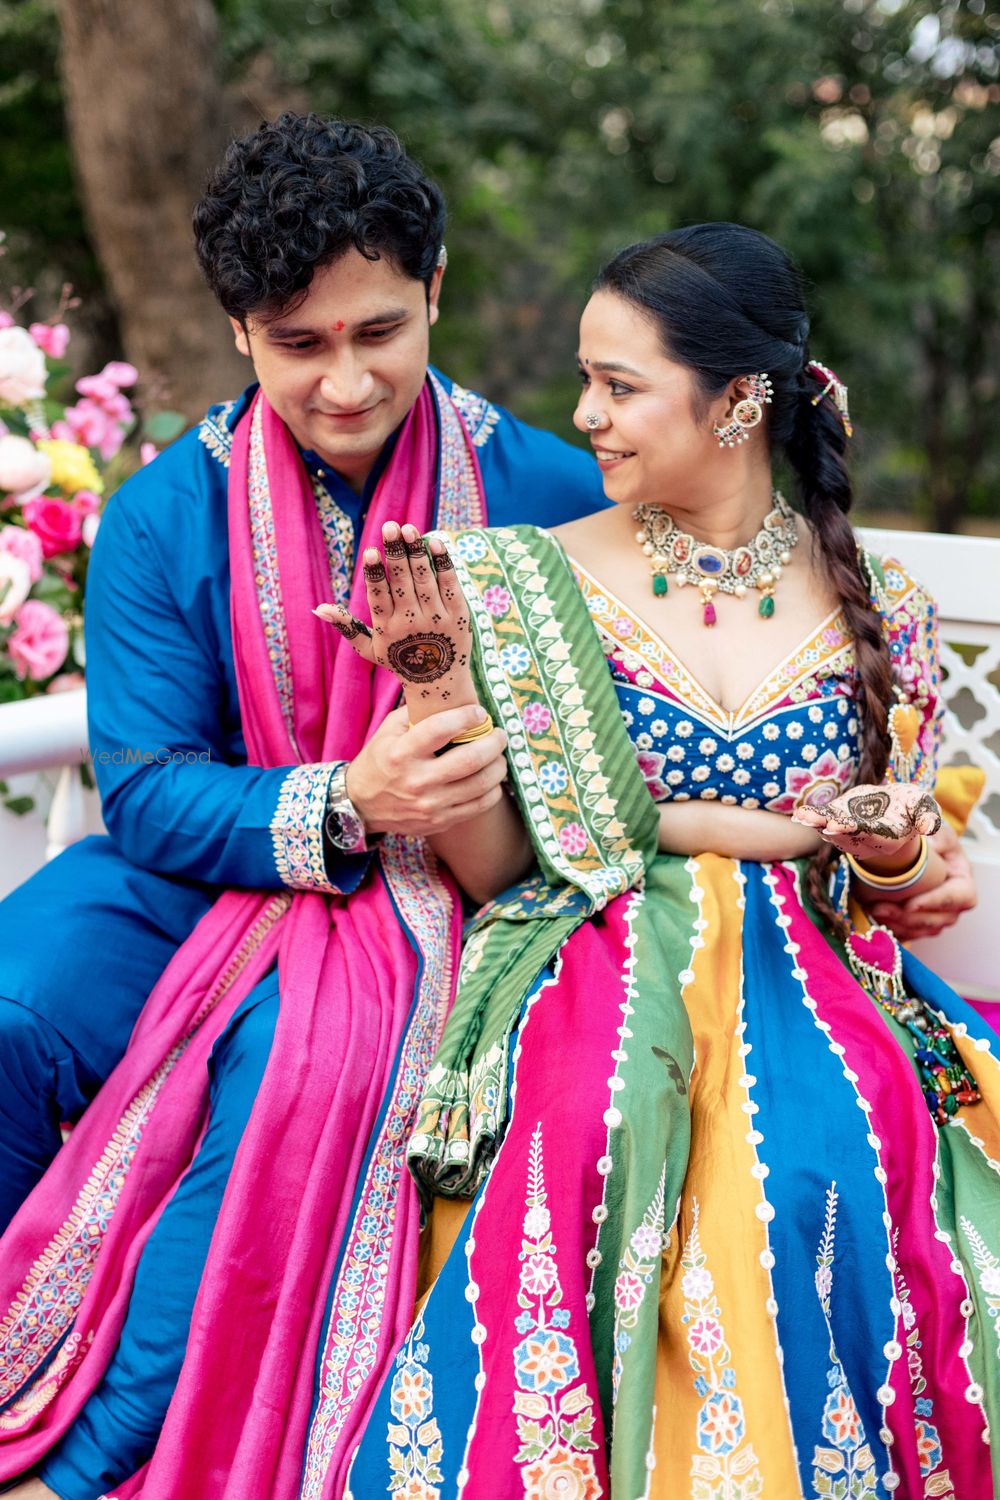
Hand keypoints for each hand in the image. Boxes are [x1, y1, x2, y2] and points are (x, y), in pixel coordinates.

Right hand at [315, 521, 474, 722]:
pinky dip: (443, 563)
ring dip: (416, 551)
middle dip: (395, 553)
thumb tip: (317, 608)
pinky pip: (450, 584)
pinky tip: (434, 542)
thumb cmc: (400, 661)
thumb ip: (346, 626)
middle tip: (390, 526)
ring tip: (408, 528)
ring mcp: (437, 618)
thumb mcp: (370, 649)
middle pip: (402, 582)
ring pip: (425, 579)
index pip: (379, 596)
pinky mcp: (458, 615)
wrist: (439, 683)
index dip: (375, 573)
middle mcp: (411, 622)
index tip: (371, 551)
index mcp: (387, 628)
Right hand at [342, 704, 508, 837]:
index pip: (441, 729)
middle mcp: (417, 780)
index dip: (466, 717)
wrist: (361, 804)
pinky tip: (491, 780)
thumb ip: (416, 713)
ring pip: (481, 784)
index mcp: (401, 753)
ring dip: (498, 766)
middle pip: (470, 759)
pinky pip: (479, 806)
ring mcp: (430, 804)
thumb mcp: (388, 731)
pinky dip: (493, 790)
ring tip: (499, 756)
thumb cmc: (379, 761)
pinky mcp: (439, 821)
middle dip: (493, 743)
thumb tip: (450, 696)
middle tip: (499, 735)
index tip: (479, 712)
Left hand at [792, 782, 941, 862]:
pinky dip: (812, 819)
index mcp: (887, 837)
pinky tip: (799, 815)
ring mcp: (850, 832)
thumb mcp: (924, 807)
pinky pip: (824, 821)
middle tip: (818, 822)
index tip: (839, 826)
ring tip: (804, 817)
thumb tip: (929, 826)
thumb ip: (928, 816)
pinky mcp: (839, 820)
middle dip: (832, 828)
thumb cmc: (912, 806)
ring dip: (817, 823)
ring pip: (832, 830)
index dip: (855, 830)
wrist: (897, 806)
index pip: (870, 835)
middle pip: (847, 834)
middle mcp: (866, 839)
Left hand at [868, 820, 976, 939]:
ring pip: (921, 930)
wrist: (916, 850)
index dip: (936, 903)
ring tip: (872, 911)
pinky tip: (872, 919)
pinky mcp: (919, 925)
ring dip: (896, 925)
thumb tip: (926, 836)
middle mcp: (953, 905)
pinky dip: (891, 929)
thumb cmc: (931, 839)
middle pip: (938, 920)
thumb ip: (935, 832)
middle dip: (907, 918)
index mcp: (963, 882)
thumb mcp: (936, 831)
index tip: (910, 904)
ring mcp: (937, 917)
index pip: (960, 898)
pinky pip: (908, 934)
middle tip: (880, 908)